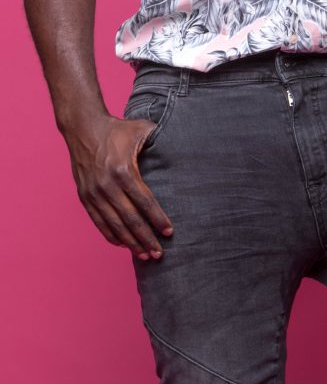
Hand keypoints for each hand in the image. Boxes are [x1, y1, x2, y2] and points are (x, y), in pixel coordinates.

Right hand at [65, 114, 173, 259]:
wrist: (83, 128)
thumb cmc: (117, 129)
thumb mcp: (142, 129)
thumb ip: (161, 138)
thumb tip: (186, 142)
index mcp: (123, 171)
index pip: (145, 202)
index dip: (158, 219)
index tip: (169, 232)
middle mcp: (107, 185)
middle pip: (130, 219)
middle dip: (146, 239)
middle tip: (160, 253)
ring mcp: (94, 193)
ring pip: (115, 226)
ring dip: (130, 243)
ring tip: (145, 255)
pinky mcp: (85, 197)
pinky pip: (99, 222)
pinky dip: (112, 236)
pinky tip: (124, 244)